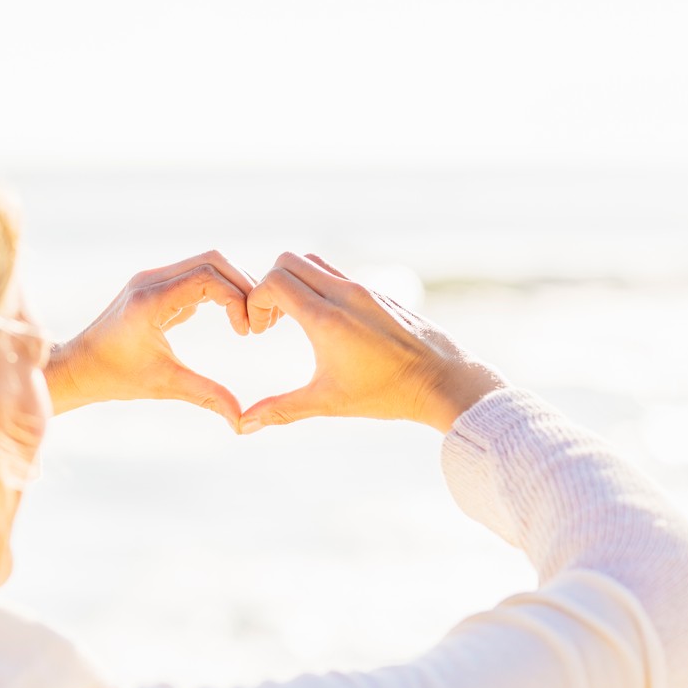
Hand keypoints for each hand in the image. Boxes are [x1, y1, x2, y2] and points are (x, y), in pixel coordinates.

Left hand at [45, 251, 253, 430]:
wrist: (77, 367)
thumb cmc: (115, 378)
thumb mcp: (164, 386)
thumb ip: (206, 396)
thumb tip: (242, 422)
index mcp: (150, 300)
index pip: (208, 276)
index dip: (237, 298)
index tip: (245, 332)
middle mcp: (150, 280)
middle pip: (212, 260)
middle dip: (242, 286)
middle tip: (254, 323)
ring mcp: (151, 278)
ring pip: (205, 263)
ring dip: (231, 286)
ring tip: (244, 321)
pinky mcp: (154, 284)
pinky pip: (194, 274)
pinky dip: (217, 289)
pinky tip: (227, 318)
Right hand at [239, 253, 506, 433]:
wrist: (444, 381)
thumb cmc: (386, 394)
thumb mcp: (328, 402)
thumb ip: (281, 409)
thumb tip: (243, 427)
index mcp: (327, 317)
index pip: (274, 281)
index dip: (255, 301)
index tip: (258, 331)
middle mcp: (344, 294)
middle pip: (289, 261)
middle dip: (269, 286)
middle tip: (271, 322)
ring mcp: (363, 289)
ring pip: (314, 262)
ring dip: (295, 281)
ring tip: (294, 319)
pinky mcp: (378, 292)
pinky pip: (337, 273)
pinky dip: (319, 286)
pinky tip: (325, 322)